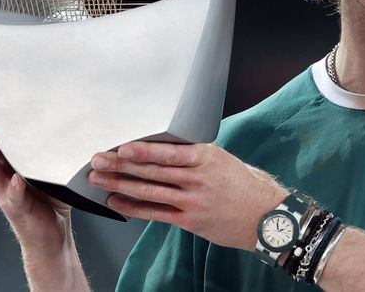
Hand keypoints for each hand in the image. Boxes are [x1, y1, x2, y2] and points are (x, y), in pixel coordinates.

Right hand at [0, 73, 70, 250]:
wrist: (50, 233)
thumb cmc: (48, 191)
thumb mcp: (46, 156)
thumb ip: (46, 134)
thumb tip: (62, 97)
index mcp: (2, 153)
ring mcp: (3, 188)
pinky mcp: (17, 207)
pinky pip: (14, 196)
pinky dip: (15, 187)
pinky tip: (17, 179)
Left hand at [88, 141, 287, 249]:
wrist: (265, 217)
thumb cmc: (245, 184)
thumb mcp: (223, 159)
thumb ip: (196, 153)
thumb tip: (167, 145)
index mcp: (206, 157)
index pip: (169, 152)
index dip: (144, 150)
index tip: (123, 146)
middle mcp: (198, 178)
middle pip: (153, 171)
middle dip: (121, 165)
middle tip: (98, 159)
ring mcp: (193, 201)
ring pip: (150, 191)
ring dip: (120, 185)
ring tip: (99, 179)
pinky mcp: (190, 220)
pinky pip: (156, 213)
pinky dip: (133, 208)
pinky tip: (116, 202)